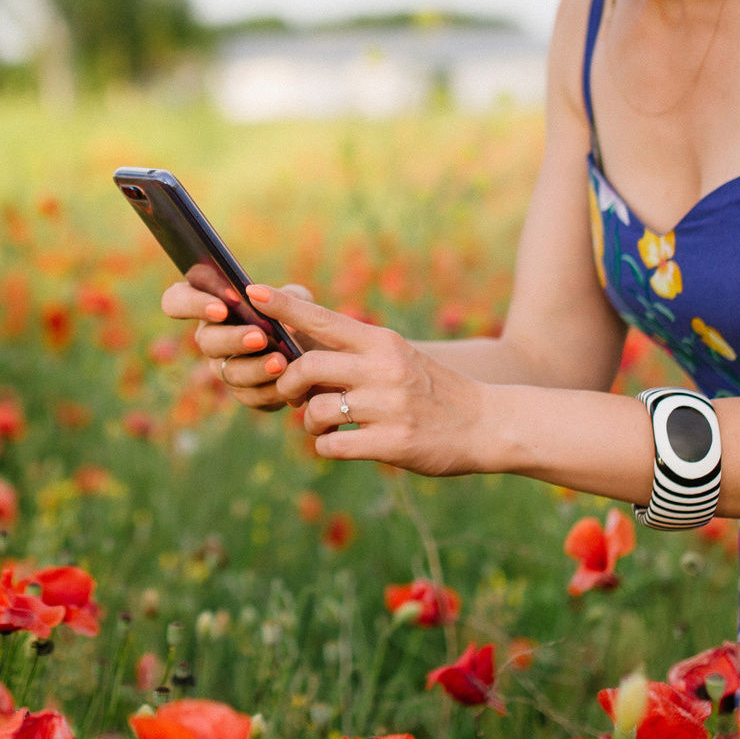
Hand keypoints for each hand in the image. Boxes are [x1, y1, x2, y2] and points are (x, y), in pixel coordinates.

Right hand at [159, 277, 323, 412]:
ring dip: (255, 368)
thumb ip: (285, 297)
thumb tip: (271, 306)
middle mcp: (209, 336)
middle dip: (233, 339)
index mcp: (209, 304)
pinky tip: (289, 384)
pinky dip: (271, 390)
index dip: (191, 304)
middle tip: (260, 337)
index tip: (219, 308)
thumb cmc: (293, 314)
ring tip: (280, 362)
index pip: (176, 301)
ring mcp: (222, 367)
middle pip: (206, 341)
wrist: (313, 351)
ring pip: (228, 372)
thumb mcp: (295, 298)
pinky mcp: (243, 392)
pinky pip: (250, 396)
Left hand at [255, 283, 493, 475]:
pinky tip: (340, 443)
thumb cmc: (432, 388)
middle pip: (307, 367)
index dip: (284, 307)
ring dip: (308, 421)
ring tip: (321, 424)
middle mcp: (384, 369)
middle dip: (286, 383)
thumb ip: (355, 353)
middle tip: (291, 395)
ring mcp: (389, 407)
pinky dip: (326, 446)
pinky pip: (334, 445)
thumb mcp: (398, 356)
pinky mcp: (394, 443)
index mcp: (382, 342)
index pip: (323, 318)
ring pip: (315, 411)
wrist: (487, 423)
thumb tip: (298, 354)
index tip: (252, 292)